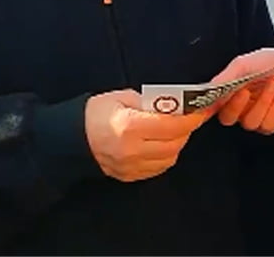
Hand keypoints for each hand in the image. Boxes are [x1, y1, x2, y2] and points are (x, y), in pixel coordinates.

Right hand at [84, 89, 213, 181]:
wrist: (71, 139)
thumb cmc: (96, 113)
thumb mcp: (123, 97)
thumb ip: (151, 101)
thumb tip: (177, 105)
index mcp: (130, 126)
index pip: (174, 125)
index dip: (193, 117)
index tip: (202, 108)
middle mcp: (132, 150)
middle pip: (176, 142)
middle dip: (187, 128)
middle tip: (191, 116)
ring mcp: (131, 166)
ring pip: (171, 157)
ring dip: (178, 142)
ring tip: (175, 129)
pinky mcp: (130, 176)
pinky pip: (159, 167)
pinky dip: (167, 155)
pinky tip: (163, 143)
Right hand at [213, 48, 273, 133]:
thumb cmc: (267, 62)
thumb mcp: (243, 65)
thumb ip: (226, 78)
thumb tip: (208, 88)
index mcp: (226, 94)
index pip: (210, 107)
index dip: (210, 108)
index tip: (217, 98)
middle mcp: (237, 109)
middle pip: (227, 118)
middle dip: (236, 105)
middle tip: (244, 91)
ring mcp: (253, 118)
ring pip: (250, 122)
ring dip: (262, 102)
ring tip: (272, 83)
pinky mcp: (270, 123)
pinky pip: (267, 124)